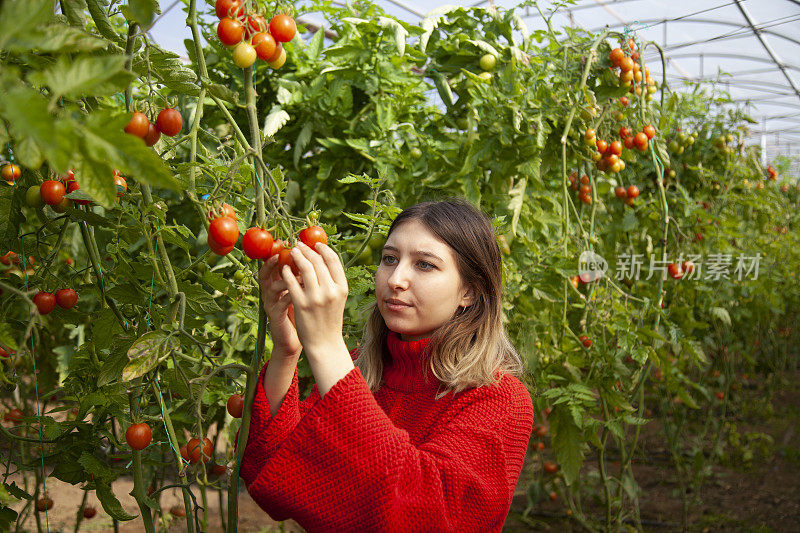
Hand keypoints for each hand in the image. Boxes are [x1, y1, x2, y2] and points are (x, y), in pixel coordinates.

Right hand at [258, 254, 301, 358]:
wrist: (307, 340)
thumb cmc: (307, 313)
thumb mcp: (306, 292)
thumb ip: (307, 277)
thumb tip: (319, 255)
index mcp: (276, 284)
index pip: (271, 266)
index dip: (276, 254)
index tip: (287, 244)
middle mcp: (270, 293)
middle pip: (265, 273)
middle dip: (276, 262)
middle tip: (288, 253)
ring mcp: (271, 305)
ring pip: (272, 287)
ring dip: (287, 279)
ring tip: (300, 274)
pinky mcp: (275, 317)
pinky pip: (280, 303)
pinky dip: (289, 295)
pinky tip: (301, 292)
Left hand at [280, 242, 348, 358]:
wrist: (324, 343)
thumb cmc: (330, 319)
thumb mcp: (338, 298)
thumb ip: (332, 280)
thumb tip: (322, 258)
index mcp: (342, 288)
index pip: (333, 260)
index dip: (323, 249)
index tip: (315, 244)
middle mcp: (330, 291)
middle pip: (318, 261)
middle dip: (307, 250)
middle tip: (299, 244)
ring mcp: (316, 298)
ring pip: (305, 268)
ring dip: (297, 256)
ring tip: (292, 252)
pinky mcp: (301, 304)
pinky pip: (292, 282)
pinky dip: (287, 272)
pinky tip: (285, 268)